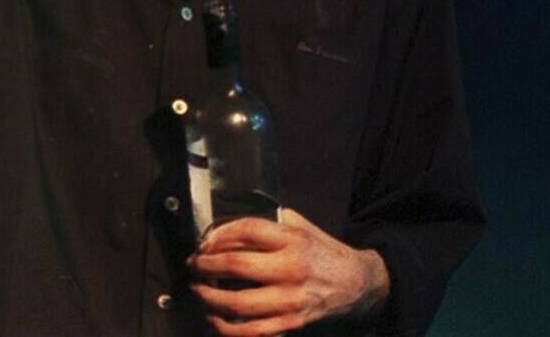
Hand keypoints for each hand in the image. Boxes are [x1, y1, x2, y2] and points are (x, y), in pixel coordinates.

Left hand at [187, 208, 389, 335]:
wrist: (357, 284)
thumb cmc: (322, 252)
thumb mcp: (301, 226)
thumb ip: (270, 222)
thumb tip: (229, 226)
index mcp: (292, 239)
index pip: (246, 230)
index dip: (218, 235)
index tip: (204, 241)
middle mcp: (291, 268)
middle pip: (236, 266)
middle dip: (205, 266)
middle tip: (193, 265)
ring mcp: (290, 298)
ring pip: (238, 303)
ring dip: (209, 298)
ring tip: (198, 291)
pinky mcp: (291, 322)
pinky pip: (251, 331)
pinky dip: (227, 328)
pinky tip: (215, 318)